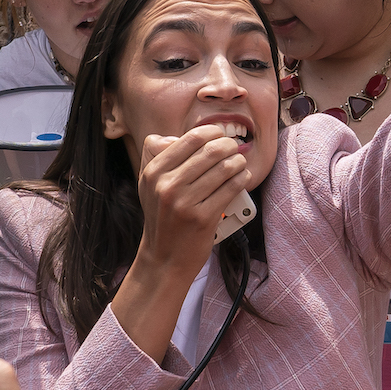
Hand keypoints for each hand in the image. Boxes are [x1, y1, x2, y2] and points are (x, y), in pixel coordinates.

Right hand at [135, 126, 254, 271]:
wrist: (165, 258)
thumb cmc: (162, 217)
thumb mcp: (148, 185)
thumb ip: (157, 156)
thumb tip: (181, 136)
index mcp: (154, 173)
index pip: (190, 139)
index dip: (211, 131)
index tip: (219, 135)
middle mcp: (167, 186)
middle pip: (210, 151)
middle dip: (228, 145)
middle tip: (233, 147)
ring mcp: (185, 203)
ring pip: (224, 168)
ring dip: (238, 161)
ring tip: (239, 162)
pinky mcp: (204, 218)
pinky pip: (231, 188)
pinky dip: (241, 179)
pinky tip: (242, 177)